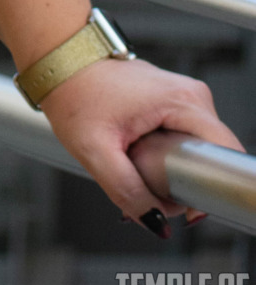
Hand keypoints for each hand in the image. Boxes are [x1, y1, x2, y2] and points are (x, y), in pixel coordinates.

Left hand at [38, 55, 243, 233]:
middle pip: (211, 157)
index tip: (180, 202)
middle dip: (183, 182)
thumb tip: (157, 222)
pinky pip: (184, 140)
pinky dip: (165, 155)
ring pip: (196, 151)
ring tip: (135, 163)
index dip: (209, 188)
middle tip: (146, 183)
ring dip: (172, 170)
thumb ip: (126, 191)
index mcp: (182, 101)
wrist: (59, 62)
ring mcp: (183, 95)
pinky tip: (138, 154)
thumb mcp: (93, 150)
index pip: (226, 154)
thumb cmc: (73, 92)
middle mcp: (191, 94)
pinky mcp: (172, 101)